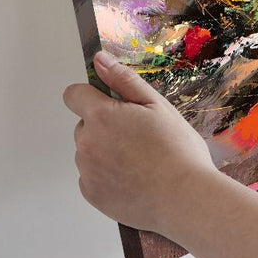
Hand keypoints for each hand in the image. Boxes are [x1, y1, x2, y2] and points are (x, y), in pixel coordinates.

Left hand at [63, 51, 214, 233]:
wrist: (184, 197)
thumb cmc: (177, 149)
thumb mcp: (157, 105)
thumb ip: (124, 80)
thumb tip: (100, 60)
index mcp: (101, 116)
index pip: (73, 95)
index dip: (91, 95)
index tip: (112, 104)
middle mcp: (86, 143)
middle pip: (85, 125)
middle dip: (105, 125)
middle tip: (139, 136)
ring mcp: (86, 171)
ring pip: (89, 151)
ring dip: (106, 151)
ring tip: (140, 160)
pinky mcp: (91, 194)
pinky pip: (92, 176)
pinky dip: (107, 175)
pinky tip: (134, 178)